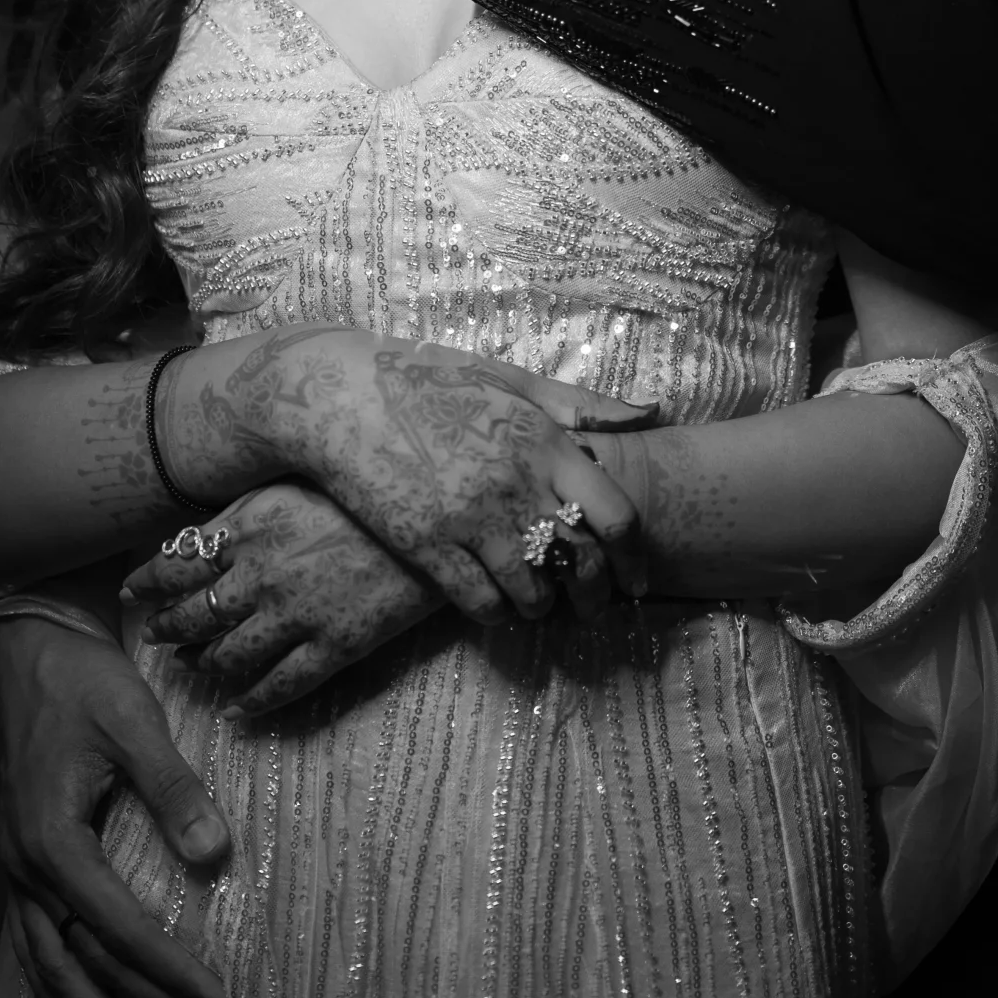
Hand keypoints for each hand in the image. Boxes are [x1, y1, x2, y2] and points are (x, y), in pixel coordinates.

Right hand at [0, 615, 232, 997]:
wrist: (35, 645)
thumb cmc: (88, 679)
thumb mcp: (136, 722)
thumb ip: (173, 789)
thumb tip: (214, 855)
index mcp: (54, 841)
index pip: (121, 929)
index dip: (170, 973)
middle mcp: (27, 868)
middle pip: (90, 962)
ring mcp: (16, 869)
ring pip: (54, 967)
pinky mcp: (22, 860)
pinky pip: (32, 946)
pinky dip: (54, 992)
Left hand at [124, 481, 443, 712]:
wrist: (437, 516)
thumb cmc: (368, 487)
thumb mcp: (297, 481)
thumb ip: (247, 506)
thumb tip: (202, 530)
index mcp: (251, 525)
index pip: (178, 562)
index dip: (149, 582)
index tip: (134, 591)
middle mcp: (262, 574)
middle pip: (194, 613)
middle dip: (166, 627)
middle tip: (153, 635)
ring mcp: (296, 616)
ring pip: (229, 655)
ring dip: (202, 665)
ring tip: (191, 667)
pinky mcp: (334, 646)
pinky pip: (279, 686)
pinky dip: (251, 702)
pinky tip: (236, 710)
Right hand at [230, 330, 652, 621]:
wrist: (348, 397)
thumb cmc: (434, 382)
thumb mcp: (512, 381)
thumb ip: (580, 404)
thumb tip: (649, 411)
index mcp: (545, 442)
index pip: (616, 517)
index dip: (634, 560)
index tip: (636, 582)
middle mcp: (517, 484)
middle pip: (581, 564)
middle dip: (595, 597)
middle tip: (592, 610)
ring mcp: (471, 518)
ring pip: (533, 592)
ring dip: (543, 609)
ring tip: (540, 608)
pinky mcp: (428, 545)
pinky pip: (480, 603)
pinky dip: (497, 616)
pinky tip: (496, 609)